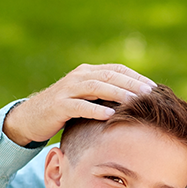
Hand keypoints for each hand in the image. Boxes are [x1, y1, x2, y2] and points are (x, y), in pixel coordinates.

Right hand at [3, 63, 155, 145]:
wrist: (31, 118)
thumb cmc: (65, 111)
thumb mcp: (88, 100)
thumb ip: (106, 96)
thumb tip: (136, 103)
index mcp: (88, 72)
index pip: (117, 69)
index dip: (136, 77)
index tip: (155, 88)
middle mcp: (79, 76)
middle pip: (110, 75)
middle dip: (132, 84)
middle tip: (151, 93)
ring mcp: (68, 90)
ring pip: (97, 87)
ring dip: (118, 93)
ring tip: (135, 101)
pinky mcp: (59, 105)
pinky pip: (80, 105)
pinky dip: (95, 109)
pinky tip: (110, 115)